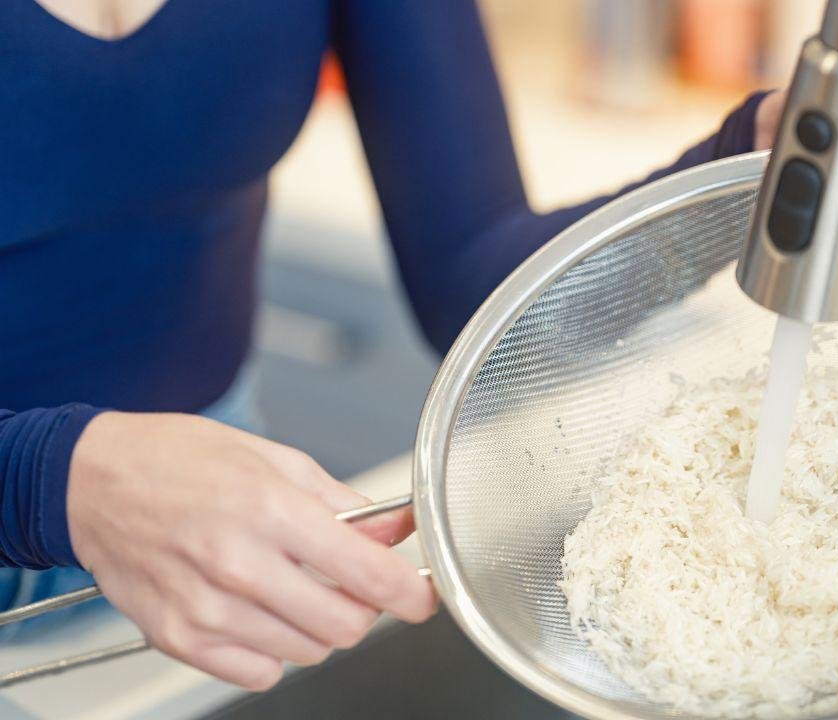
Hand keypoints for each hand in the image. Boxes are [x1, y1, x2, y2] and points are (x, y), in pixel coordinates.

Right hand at [67, 412, 436, 689]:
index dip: (411, 594)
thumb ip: (344, 504)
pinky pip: (259, 673)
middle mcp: (239, 564)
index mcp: (271, 510)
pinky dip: (273, 650)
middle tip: (351, 583)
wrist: (90, 481)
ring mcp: (206, 608)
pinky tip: (257, 611)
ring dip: (318, 626)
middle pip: (345, 626)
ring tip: (290, 585)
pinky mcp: (178, 638)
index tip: (424, 598)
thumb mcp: (276, 460)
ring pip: (308, 651)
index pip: (367, 574)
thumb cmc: (180, 460)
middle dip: (364, 608)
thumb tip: (395, 532)